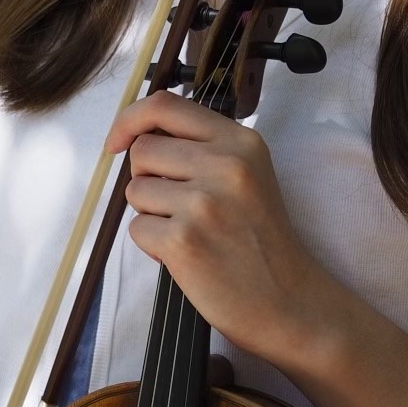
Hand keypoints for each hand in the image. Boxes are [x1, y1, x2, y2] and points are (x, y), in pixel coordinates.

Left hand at [106, 95, 329, 369]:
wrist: (289, 300)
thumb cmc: (262, 240)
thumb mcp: (248, 175)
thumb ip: (204, 149)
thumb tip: (139, 136)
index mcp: (241, 142)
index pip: (166, 105)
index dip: (130, 119)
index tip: (118, 141)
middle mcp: (225, 165)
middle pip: (143, 150)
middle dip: (147, 179)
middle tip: (177, 206)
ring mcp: (203, 203)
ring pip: (135, 191)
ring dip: (151, 214)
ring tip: (188, 232)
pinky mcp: (184, 241)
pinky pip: (137, 229)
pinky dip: (153, 246)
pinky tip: (187, 256)